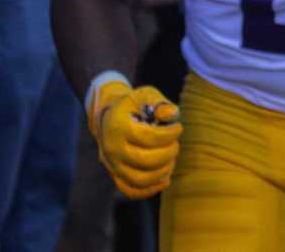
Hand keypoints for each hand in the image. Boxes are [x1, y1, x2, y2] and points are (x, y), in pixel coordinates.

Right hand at [88, 78, 182, 199]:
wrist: (107, 116)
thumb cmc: (132, 104)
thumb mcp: (145, 94)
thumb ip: (160, 103)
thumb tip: (172, 115)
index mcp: (118, 125)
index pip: (149, 137)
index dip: (169, 134)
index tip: (178, 128)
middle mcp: (112, 148)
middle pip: (146, 161)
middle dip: (168, 153)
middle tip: (175, 144)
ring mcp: (112, 165)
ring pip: (140, 179)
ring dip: (162, 171)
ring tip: (171, 159)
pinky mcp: (114, 175)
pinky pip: (131, 191)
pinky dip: (150, 190)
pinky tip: (165, 179)